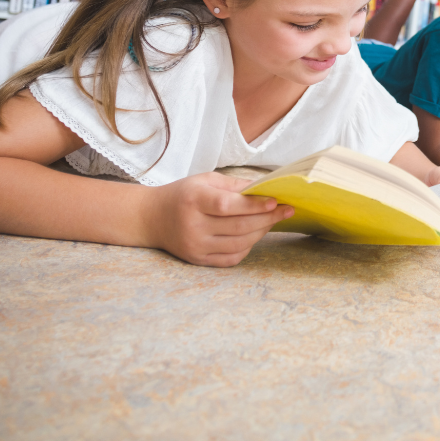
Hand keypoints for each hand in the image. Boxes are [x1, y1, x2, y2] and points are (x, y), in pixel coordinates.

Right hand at [141, 172, 294, 266]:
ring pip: (238, 243)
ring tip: (273, 220)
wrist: (152, 218)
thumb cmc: (184, 195)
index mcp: (194, 200)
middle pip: (238, 226)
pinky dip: (247, 247)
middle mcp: (193, 226)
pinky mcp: (197, 260)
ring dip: (261, 232)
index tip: (275, 201)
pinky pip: (231, 258)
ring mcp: (195, 246)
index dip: (254, 205)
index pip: (228, 206)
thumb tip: (265, 189)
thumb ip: (234, 185)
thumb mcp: (205, 180)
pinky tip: (255, 235)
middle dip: (267, 218)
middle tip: (287, 210)